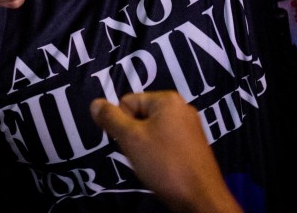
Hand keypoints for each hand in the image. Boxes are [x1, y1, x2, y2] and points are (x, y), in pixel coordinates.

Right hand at [90, 91, 241, 212]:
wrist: (200, 197)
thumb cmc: (164, 163)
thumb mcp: (131, 139)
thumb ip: (111, 119)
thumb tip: (95, 103)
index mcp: (167, 99)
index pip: (127, 102)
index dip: (122, 124)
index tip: (131, 144)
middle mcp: (181, 107)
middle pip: (140, 115)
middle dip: (134, 136)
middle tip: (142, 155)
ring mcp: (190, 127)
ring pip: (152, 131)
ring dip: (146, 147)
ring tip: (153, 164)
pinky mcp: (194, 145)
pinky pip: (166, 142)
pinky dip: (160, 154)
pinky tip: (164, 169)